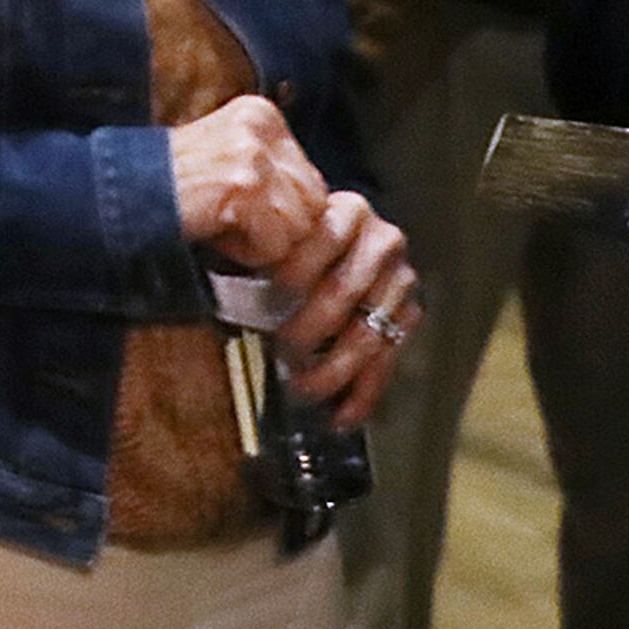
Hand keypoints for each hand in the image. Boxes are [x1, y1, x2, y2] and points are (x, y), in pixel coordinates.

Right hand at [169, 93, 328, 269]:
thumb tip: (321, 208)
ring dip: (265, 241)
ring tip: (222, 226)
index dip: (279, 209)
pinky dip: (248, 254)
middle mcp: (261, 127)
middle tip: (232, 221)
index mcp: (262, 114)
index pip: (311, 181)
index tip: (237, 207)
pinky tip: (216, 235)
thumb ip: (273, 171)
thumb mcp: (228, 159)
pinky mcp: (245, 186)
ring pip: (300, 226)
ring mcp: (253, 156)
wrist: (120, 196)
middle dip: (280, 226)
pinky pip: (276, 244)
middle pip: (314, 202)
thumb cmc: (174, 189)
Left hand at [269, 186, 419, 423]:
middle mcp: (382, 243)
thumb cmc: (297, 237)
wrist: (345, 235)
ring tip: (301, 388)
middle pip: (343, 293)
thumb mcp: (278, 228)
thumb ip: (258, 241)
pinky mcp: (408, 316)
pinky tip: (340, 415)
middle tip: (281, 352)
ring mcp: (400, 282)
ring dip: (332, 369)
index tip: (268, 297)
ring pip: (367, 334)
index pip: (317, 244)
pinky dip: (361, 393)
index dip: (291, 274)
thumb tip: (219, 262)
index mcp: (346, 212)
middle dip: (308, 329)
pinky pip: (386, 362)